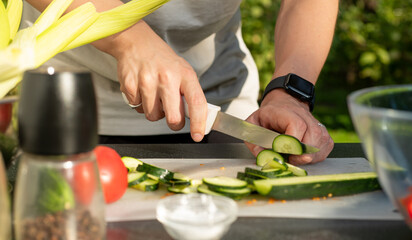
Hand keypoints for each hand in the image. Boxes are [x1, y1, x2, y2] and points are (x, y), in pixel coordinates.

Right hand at [93, 21, 207, 141]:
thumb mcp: (183, 71)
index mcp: (185, 74)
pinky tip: (142, 90)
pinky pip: (137, 108)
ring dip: (154, 111)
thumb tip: (198, 118)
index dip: (199, 123)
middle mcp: (167, 78)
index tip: (198, 135)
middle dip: (174, 123)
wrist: (136, 42)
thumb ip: (190, 93)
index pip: (197, 103)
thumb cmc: (163, 61)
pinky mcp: (130, 85)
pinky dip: (140, 104)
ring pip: (153, 116)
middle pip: (173, 118)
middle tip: (173, 116)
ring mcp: (147, 81)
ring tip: (155, 95)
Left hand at [245, 89, 333, 164]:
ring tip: (292, 154)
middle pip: (310, 142)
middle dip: (296, 156)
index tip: (280, 150)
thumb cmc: (268, 116)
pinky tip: (301, 154)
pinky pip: (323, 153)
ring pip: (317, 150)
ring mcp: (318, 126)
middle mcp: (306, 117)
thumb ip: (254, 140)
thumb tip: (262, 155)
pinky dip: (312, 158)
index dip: (290, 143)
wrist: (284, 103)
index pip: (297, 126)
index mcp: (286, 112)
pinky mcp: (325, 136)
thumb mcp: (253, 123)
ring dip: (303, 158)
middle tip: (285, 156)